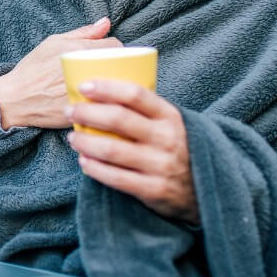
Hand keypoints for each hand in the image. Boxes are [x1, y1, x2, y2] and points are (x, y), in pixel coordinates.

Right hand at [0, 18, 121, 128]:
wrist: (14, 99)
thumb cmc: (33, 69)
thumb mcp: (52, 43)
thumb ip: (82, 33)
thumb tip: (106, 22)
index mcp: (76, 50)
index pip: (115, 45)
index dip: (118, 50)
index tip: (114, 56)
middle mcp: (82, 70)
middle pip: (119, 66)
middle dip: (121, 68)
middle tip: (114, 72)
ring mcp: (82, 93)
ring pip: (116, 87)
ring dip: (117, 87)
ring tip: (111, 87)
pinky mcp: (82, 112)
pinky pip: (106, 107)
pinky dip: (109, 105)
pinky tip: (105, 104)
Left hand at [65, 80, 198, 224]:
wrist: (207, 190)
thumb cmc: (178, 149)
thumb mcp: (171, 124)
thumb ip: (146, 111)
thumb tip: (102, 91)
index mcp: (170, 116)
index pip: (135, 94)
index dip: (106, 87)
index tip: (83, 86)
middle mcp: (167, 138)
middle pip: (118, 119)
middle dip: (87, 113)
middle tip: (69, 111)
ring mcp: (161, 165)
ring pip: (112, 149)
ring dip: (85, 142)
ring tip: (72, 138)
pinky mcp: (154, 190)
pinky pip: (116, 178)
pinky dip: (95, 168)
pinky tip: (84, 161)